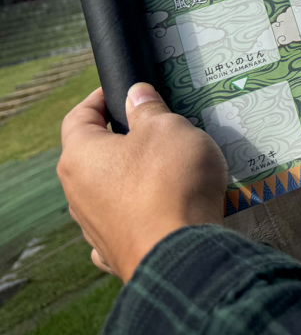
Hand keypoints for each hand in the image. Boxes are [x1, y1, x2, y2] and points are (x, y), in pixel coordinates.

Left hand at [58, 83, 228, 281]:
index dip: (98, 98)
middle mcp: (77, 192)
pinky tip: (155, 208)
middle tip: (156, 128)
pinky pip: (121, 221)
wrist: (180, 251)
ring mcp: (93, 225)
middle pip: (93, 155)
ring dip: (130, 177)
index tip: (121, 91)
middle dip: (122, 139)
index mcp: (81, 156)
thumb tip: (136, 95)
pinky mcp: (114, 248)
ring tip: (168, 168)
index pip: (77, 116)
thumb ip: (149, 109)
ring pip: (107, 189)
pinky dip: (135, 211)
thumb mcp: (167, 128)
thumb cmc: (170, 182)